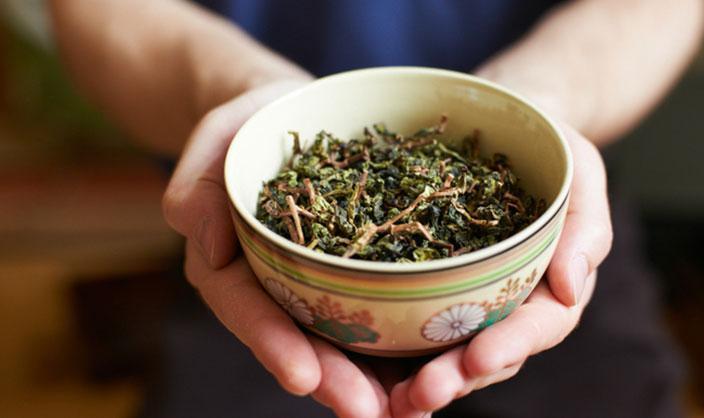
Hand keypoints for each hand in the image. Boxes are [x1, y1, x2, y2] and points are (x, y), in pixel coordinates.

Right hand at [162, 79, 392, 417]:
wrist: (295, 113)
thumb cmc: (249, 126)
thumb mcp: (217, 139)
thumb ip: (197, 189)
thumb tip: (208, 246)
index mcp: (234, 263)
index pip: (247, 308)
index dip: (273, 344)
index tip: (303, 377)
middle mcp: (277, 283)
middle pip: (302, 339)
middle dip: (336, 380)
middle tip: (371, 414)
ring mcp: (320, 281)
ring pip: (345, 338)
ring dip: (378, 380)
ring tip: (415, 409)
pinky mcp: (361, 269)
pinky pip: (381, 307)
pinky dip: (407, 341)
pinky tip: (441, 364)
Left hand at [389, 124, 612, 416]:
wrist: (504, 128)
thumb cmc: (549, 149)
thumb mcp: (580, 170)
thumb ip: (585, 227)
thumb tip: (572, 289)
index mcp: (550, 285)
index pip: (538, 325)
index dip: (510, 345)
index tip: (478, 358)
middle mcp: (507, 301)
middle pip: (488, 351)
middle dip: (457, 376)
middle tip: (422, 394)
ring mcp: (467, 298)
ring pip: (448, 349)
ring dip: (420, 378)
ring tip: (390, 400)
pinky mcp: (428, 284)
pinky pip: (411, 320)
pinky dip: (391, 351)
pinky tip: (359, 367)